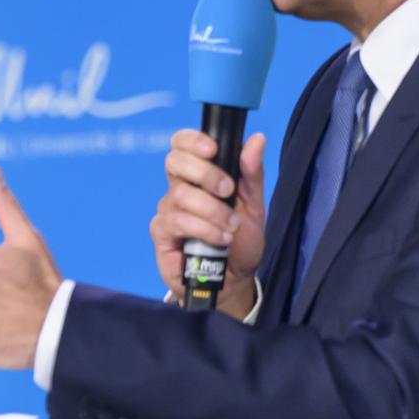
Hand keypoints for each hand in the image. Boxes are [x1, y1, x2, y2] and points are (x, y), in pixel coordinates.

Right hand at [152, 129, 266, 320]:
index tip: (213, 149)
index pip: (182, 144)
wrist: (234, 279)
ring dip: (213, 210)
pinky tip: (219, 239)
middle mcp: (179, 188)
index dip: (192, 140)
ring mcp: (168, 210)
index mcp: (199, 175)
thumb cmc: (240, 241)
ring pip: (181, 194)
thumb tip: (256, 139)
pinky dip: (203, 228)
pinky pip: (177, 221)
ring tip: (232, 226)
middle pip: (174, 162)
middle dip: (206, 173)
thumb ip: (252, 173)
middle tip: (228, 191)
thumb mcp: (254, 205)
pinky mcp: (162, 233)